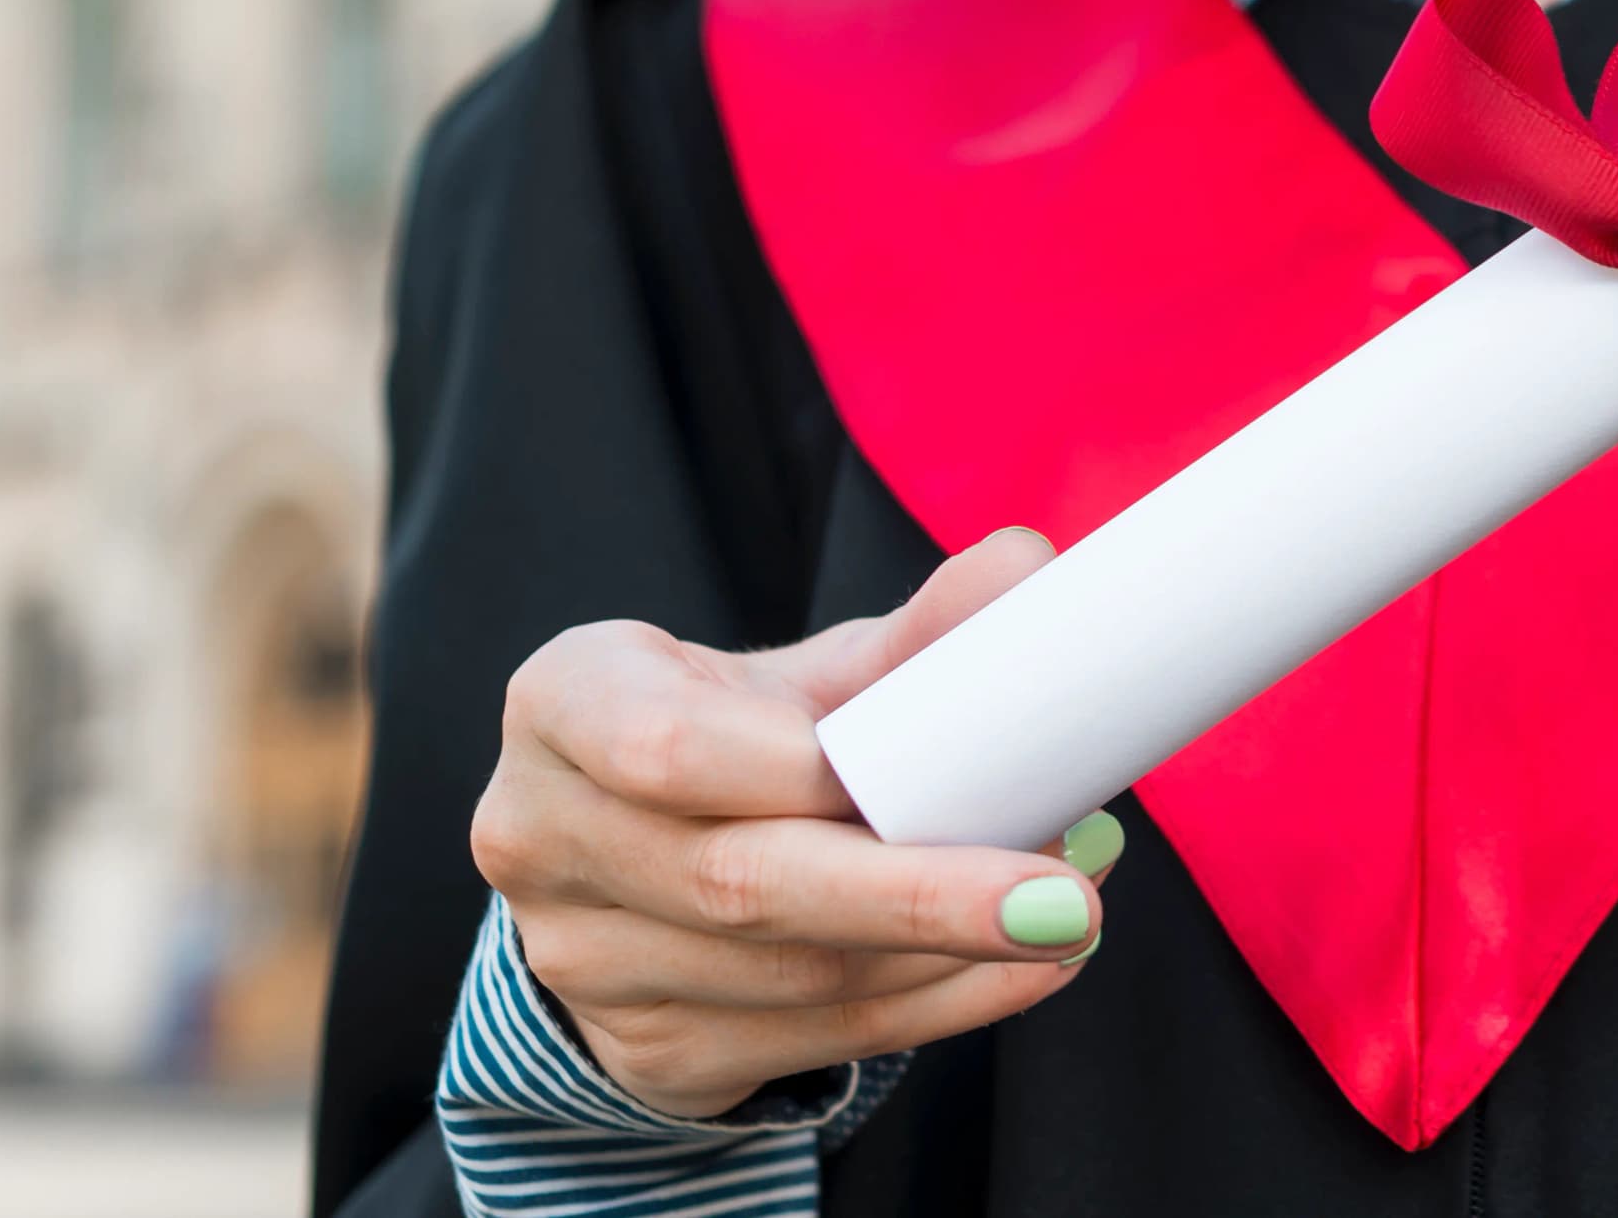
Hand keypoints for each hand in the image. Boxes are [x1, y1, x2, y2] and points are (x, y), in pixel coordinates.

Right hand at [470, 528, 1120, 1117]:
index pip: (667, 747)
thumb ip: (912, 632)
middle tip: (1067, 893)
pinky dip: (940, 1006)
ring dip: (952, 954)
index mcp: (565, 707)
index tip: (941, 768)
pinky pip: (813, 1041)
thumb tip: (1028, 565)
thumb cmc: (733, 736)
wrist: (632, 853)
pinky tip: (1029, 969)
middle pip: (739, 884)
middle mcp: (545, 840)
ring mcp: (583, 963)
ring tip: (1072, 906)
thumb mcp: (798, 674)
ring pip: (791, 978)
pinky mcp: (648, 1051)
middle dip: (919, 895)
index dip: (799, 768)